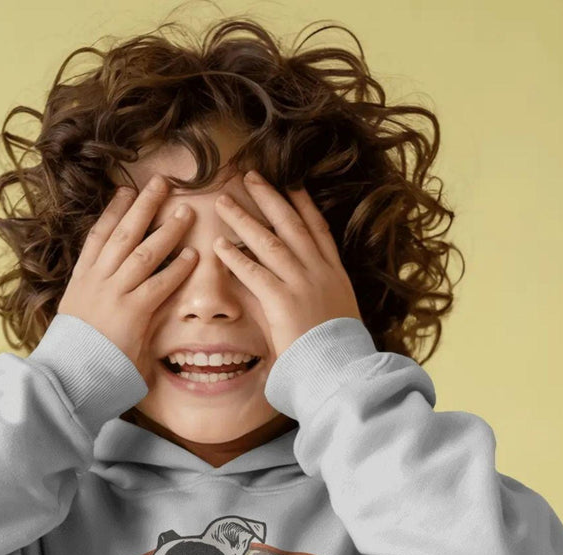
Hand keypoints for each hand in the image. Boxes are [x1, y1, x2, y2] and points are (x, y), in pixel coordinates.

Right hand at [57, 174, 197, 364]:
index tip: (125, 191)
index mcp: (82, 279)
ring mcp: (114, 294)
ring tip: (186, 211)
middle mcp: (97, 280)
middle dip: (143, 205)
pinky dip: (177, 269)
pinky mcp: (131, 313)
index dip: (113, 211)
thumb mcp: (78, 317)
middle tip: (161, 183)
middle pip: (123, 233)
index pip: (98, 235)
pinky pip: (158, 285)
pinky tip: (193, 256)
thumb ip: (97, 300)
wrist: (67, 374)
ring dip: (166, 230)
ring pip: (142, 252)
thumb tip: (111, 294)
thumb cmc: (75, 353)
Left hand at [211, 170, 361, 357]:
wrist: (344, 368)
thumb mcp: (337, 313)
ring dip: (244, 220)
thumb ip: (321, 295)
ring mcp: (302, 284)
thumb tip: (305, 291)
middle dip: (269, 198)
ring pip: (269, 242)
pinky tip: (218, 246)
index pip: (318, 230)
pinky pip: (255, 273)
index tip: (292, 183)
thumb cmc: (338, 350)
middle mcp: (319, 272)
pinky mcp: (284, 301)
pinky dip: (235, 258)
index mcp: (335, 274)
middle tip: (250, 178)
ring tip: (224, 202)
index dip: (304, 204)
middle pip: (292, 225)